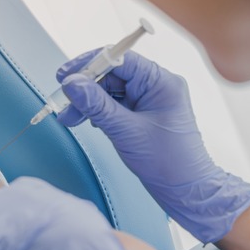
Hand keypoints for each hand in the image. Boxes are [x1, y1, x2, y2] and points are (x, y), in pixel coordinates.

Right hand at [56, 49, 249, 242]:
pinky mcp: (141, 113)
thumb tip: (72, 84)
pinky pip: (113, 103)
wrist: (185, 190)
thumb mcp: (126, 131)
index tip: (66, 75)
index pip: (120, 59)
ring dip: (87, 102)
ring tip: (70, 118)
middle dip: (85, 88)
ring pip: (109, 90)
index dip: (90, 64)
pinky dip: (96, 111)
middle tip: (64, 102)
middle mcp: (156, 85)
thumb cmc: (168, 161)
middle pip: (111, 74)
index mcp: (161, 82)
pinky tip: (86, 121)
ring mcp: (148, 99)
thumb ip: (97, 105)